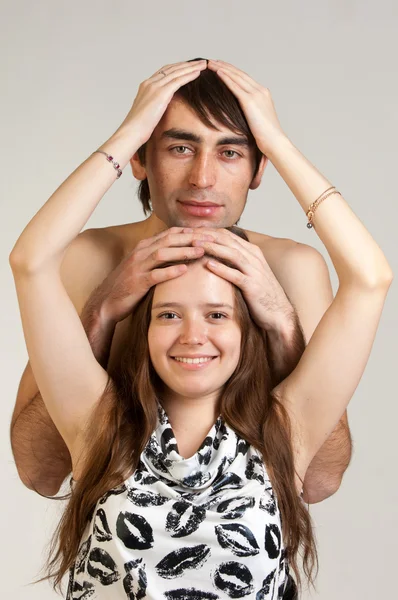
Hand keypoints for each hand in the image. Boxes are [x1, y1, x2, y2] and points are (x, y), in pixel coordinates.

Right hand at [96, 228, 213, 324]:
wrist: (106, 301)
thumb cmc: (128, 284)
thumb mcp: (143, 266)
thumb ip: (158, 258)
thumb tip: (181, 254)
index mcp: (143, 247)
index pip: (169, 233)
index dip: (189, 232)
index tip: (206, 233)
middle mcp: (140, 253)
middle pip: (168, 239)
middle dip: (190, 238)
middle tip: (210, 239)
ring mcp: (138, 267)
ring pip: (163, 253)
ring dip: (183, 251)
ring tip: (201, 251)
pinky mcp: (137, 282)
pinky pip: (155, 274)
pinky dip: (170, 271)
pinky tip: (185, 270)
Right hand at [119, 59, 206, 145]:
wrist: (132, 131)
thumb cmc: (138, 128)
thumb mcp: (147, 113)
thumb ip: (154, 106)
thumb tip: (161, 110)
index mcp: (145, 86)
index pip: (164, 72)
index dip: (177, 68)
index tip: (188, 67)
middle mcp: (150, 83)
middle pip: (171, 68)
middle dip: (186, 64)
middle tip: (199, 62)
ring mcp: (155, 86)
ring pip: (176, 72)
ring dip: (191, 67)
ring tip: (203, 64)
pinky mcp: (161, 93)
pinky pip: (178, 80)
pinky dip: (189, 75)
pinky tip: (198, 73)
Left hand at [192, 228, 294, 331]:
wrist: (278, 313)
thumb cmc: (260, 293)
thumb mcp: (248, 272)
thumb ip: (235, 261)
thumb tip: (214, 255)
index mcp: (252, 252)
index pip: (227, 235)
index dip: (208, 231)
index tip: (191, 231)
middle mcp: (254, 258)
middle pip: (228, 240)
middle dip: (207, 235)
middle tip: (189, 233)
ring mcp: (254, 271)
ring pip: (232, 253)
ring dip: (213, 248)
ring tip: (196, 245)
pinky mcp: (253, 286)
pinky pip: (236, 275)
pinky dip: (222, 268)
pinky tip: (208, 265)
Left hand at [207, 59, 286, 156]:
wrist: (274, 141)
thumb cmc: (266, 137)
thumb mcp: (257, 120)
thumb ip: (249, 113)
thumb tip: (240, 115)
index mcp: (262, 94)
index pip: (244, 78)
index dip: (232, 71)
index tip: (221, 66)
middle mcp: (260, 90)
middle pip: (239, 74)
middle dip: (225, 66)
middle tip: (212, 60)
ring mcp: (256, 94)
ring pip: (236, 77)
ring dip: (222, 68)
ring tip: (210, 63)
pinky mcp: (250, 101)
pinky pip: (235, 86)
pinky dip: (226, 77)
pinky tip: (217, 72)